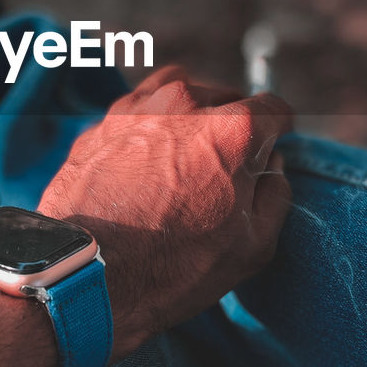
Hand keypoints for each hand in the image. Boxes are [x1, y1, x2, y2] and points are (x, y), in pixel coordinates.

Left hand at [39, 66, 292, 360]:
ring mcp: (138, 107)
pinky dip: (151, 126)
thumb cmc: (172, 266)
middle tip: (225, 167)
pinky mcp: (103, 122)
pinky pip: (139, 110)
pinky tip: (148, 162)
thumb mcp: (251, 246)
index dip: (278, 131)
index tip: (271, 147)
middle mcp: (186, 103)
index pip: (273, 108)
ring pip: (180, 92)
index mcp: (232, 129)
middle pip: (226, 97)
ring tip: (186, 154)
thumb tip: (272, 168)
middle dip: (233, 126)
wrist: (87, 274)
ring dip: (190, 115)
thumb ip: (274, 194)